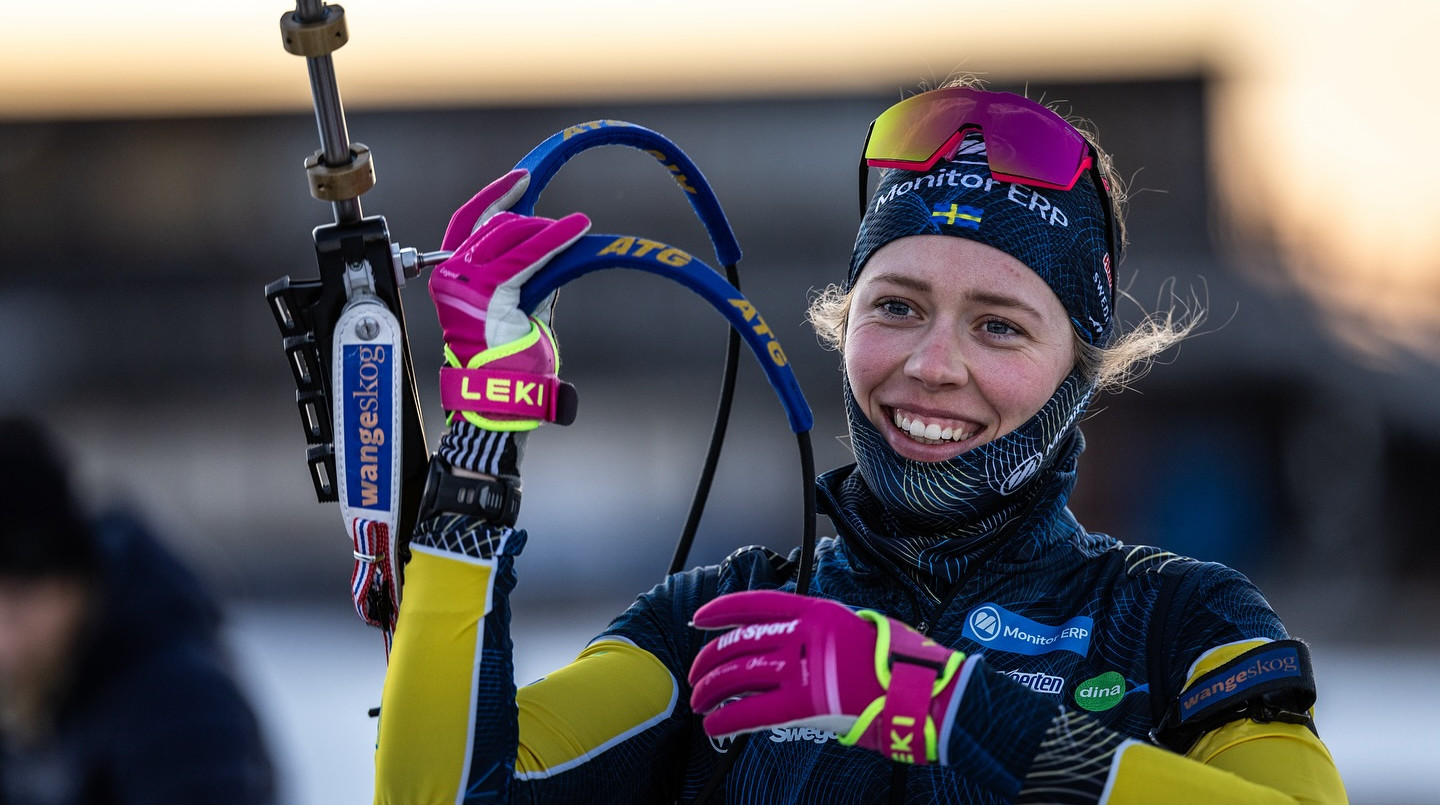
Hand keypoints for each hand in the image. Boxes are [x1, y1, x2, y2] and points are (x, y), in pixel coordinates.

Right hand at [429, 170, 588, 429]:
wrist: (501, 397)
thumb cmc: (508, 362)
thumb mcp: (516, 305)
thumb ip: (526, 273)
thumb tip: (550, 244)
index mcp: (450, 276)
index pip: (468, 221)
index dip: (495, 197)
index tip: (521, 180)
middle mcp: (451, 275)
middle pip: (495, 225)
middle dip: (533, 223)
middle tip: (565, 229)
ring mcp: (467, 284)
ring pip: (512, 234)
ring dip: (548, 231)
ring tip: (576, 229)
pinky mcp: (491, 293)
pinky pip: (528, 255)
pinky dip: (555, 239)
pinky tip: (576, 229)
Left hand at [688, 590, 969, 764]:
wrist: (922, 692)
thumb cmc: (895, 664)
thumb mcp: (857, 627)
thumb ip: (821, 633)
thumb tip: (793, 644)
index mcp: (818, 611)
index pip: (756, 604)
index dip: (721, 611)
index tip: (700, 619)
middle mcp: (806, 635)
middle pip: (740, 643)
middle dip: (709, 660)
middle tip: (697, 675)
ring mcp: (805, 668)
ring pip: (738, 676)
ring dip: (711, 690)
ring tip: (700, 702)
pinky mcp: (806, 703)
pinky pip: (752, 712)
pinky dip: (727, 719)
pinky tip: (714, 726)